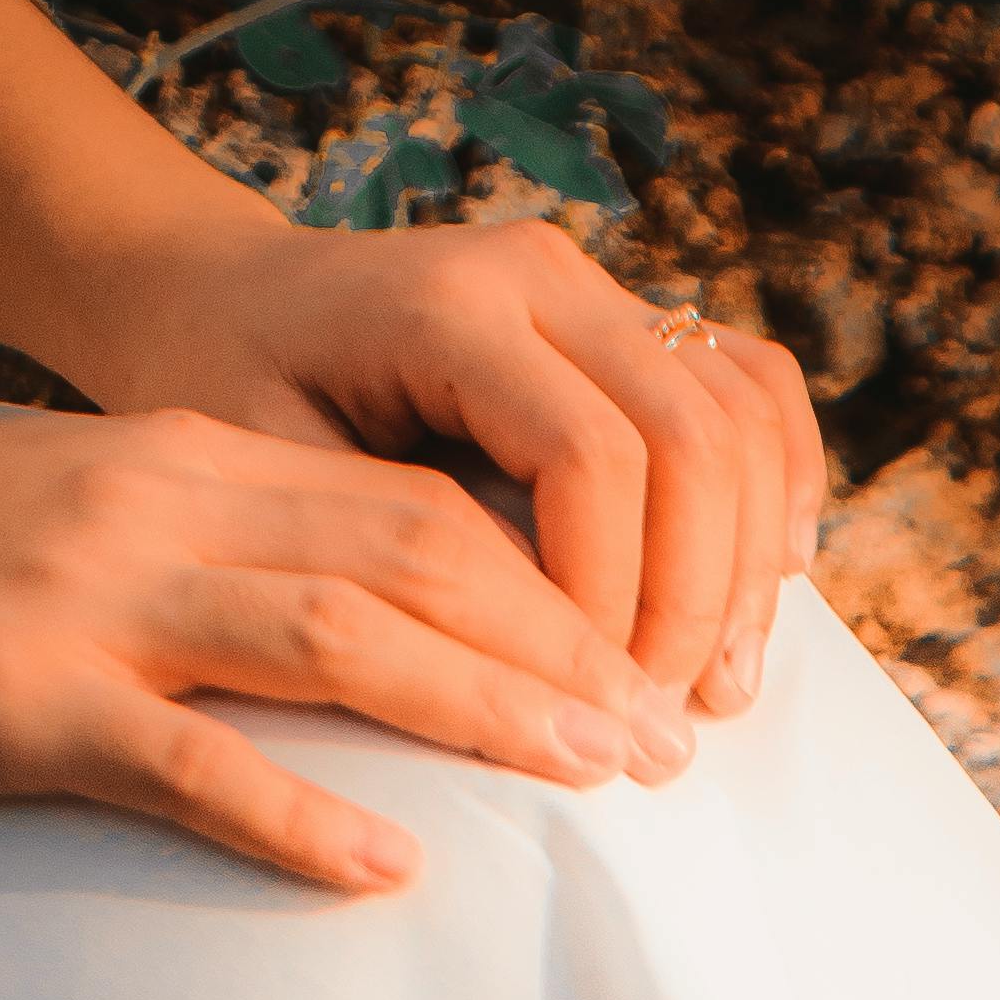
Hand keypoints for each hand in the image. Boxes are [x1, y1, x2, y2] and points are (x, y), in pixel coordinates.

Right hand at [0, 401, 696, 891]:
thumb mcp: (112, 540)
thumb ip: (248, 576)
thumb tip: (410, 652)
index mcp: (191, 465)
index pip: (416, 508)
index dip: (552, 592)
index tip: (644, 676)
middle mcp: (157, 509)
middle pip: (406, 557)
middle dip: (555, 649)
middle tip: (662, 743)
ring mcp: (89, 602)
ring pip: (329, 634)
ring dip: (478, 708)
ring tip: (587, 780)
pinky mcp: (23, 703)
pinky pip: (187, 761)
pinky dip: (297, 814)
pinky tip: (389, 866)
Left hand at [77, 207, 824, 719]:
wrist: (219, 302)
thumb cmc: (229, 401)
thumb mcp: (274, 490)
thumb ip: (403, 564)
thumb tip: (543, 681)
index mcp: (446, 303)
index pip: (593, 458)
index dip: (613, 601)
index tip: (591, 714)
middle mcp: (538, 275)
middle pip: (692, 436)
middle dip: (695, 601)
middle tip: (664, 725)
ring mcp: (596, 287)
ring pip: (742, 414)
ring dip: (747, 563)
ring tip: (716, 682)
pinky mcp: (628, 319)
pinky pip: (754, 386)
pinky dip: (781, 485)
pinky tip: (771, 577)